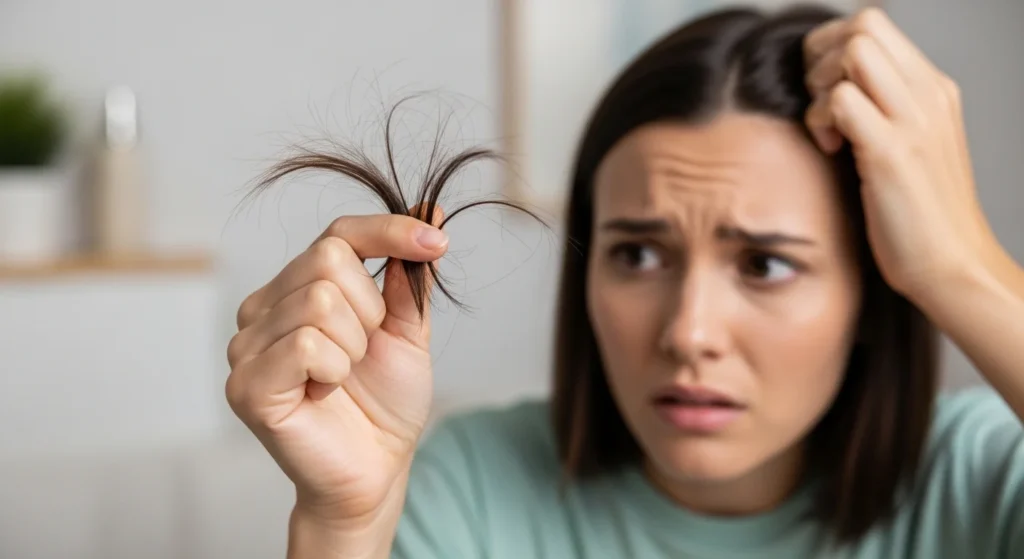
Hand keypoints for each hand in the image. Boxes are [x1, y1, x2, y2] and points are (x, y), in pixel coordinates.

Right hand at [225, 209, 447, 524]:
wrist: (377, 469)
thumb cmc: (385, 404)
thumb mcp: (407, 330)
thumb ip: (408, 276)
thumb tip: (429, 211)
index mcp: (297, 288)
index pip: (338, 233)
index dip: (390, 231)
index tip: (438, 244)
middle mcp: (263, 308)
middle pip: (330, 260)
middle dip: (372, 311)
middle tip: (363, 355)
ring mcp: (247, 345)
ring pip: (321, 302)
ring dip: (355, 347)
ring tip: (343, 377)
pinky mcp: (246, 384)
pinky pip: (307, 344)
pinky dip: (334, 371)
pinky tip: (324, 394)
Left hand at [802, 8, 1000, 297]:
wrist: (951, 266)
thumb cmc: (917, 216)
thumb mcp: (903, 147)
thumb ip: (878, 112)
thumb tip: (831, 91)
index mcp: (933, 90)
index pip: (874, 25)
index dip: (832, 49)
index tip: (824, 94)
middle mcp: (929, 95)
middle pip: (863, 25)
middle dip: (822, 58)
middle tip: (818, 106)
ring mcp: (915, 121)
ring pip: (853, 51)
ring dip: (821, 86)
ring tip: (827, 130)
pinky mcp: (893, 152)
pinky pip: (842, 100)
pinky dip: (821, 119)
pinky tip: (830, 150)